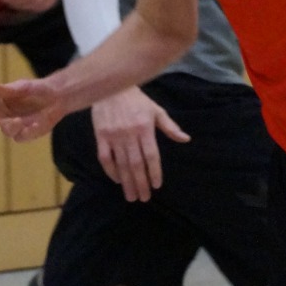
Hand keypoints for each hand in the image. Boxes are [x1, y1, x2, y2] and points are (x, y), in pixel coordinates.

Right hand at [0, 76, 67, 141]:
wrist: (56, 98)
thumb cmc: (37, 89)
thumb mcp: (24, 86)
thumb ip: (8, 89)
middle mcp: (1, 114)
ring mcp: (12, 125)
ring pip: (5, 130)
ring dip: (10, 126)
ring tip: (19, 120)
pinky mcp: (24, 133)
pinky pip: (21, 136)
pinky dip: (27, 131)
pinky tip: (35, 124)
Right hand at [90, 84, 190, 202]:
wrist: (111, 87)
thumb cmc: (137, 100)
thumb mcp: (156, 110)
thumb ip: (170, 127)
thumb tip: (185, 139)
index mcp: (145, 129)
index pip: (151, 156)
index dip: (154, 172)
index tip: (157, 185)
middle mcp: (129, 134)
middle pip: (136, 164)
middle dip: (141, 183)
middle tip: (144, 198)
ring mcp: (114, 136)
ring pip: (121, 164)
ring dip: (127, 182)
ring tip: (131, 196)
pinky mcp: (100, 136)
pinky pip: (105, 158)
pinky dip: (110, 171)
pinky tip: (117, 180)